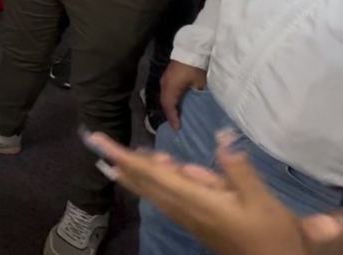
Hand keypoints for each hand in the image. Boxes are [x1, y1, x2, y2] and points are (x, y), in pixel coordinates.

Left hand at [84, 130, 342, 254]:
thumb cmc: (271, 235)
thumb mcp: (261, 200)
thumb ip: (237, 169)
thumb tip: (221, 136)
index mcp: (195, 201)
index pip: (152, 174)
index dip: (124, 156)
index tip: (100, 142)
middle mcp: (185, 209)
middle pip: (146, 182)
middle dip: (122, 163)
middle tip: (99, 143)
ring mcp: (189, 218)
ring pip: (155, 191)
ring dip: (137, 173)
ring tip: (122, 156)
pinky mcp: (196, 223)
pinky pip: (168, 199)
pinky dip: (156, 184)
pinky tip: (162, 173)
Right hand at [160, 61, 207, 130]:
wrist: (191, 49)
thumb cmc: (196, 67)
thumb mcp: (199, 83)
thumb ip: (196, 96)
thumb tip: (197, 108)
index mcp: (171, 87)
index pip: (169, 105)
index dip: (173, 117)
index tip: (177, 128)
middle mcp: (164, 84)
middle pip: (164, 102)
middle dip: (170, 114)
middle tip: (176, 125)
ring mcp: (165, 79)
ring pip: (164, 97)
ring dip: (169, 107)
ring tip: (176, 116)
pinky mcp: (168, 76)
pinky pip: (166, 91)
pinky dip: (170, 100)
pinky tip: (176, 104)